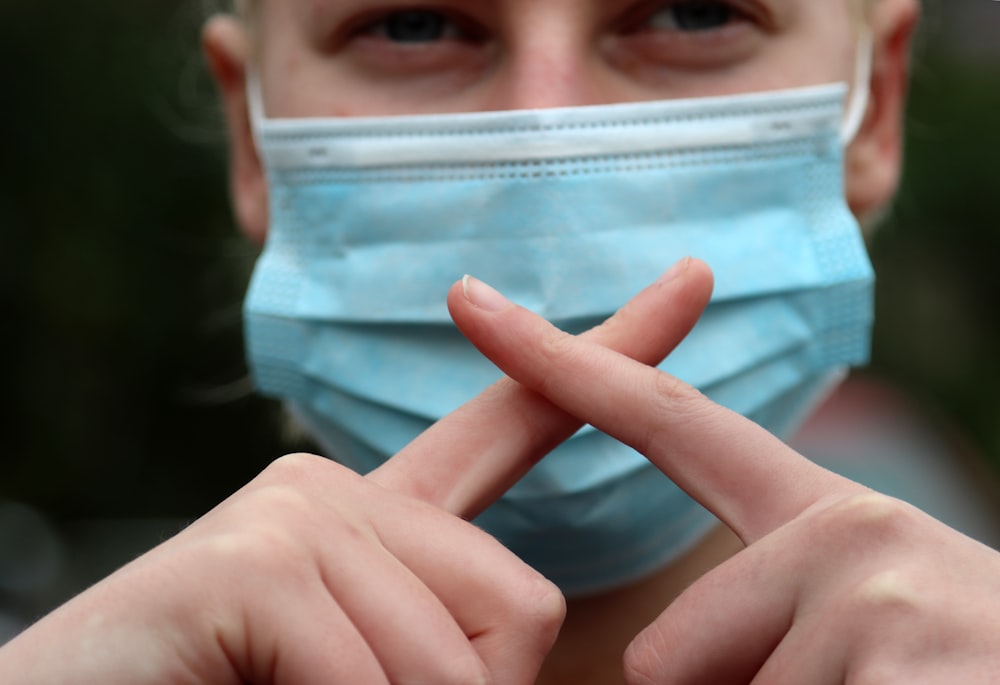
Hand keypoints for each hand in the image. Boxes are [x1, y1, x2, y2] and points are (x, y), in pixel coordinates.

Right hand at [0, 259, 714, 684]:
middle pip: (522, 604)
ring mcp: (299, 508)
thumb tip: (522, 639)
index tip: (693, 283)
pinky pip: (371, 674)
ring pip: (457, 657)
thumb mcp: (366, 667)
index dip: (609, 360)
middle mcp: (345, 486)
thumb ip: (448, 639)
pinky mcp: (255, 555)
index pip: (516, 425)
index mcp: (384, 516)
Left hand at [450, 263, 999, 683]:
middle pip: (670, 660)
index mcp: (826, 521)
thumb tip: (655, 660)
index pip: (670, 428)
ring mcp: (885, 601)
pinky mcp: (909, 674)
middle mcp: (853, 533)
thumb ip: (756, 612)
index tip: (471, 303)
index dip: (560, 363)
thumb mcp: (857, 631)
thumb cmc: (952, 674)